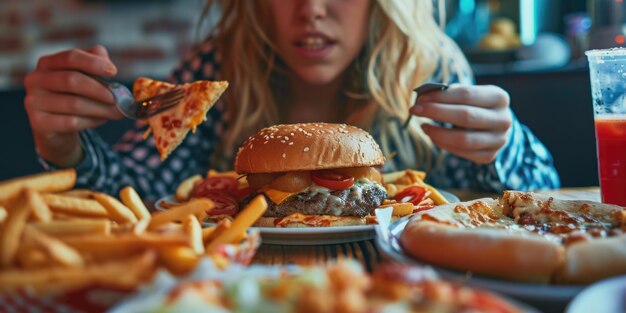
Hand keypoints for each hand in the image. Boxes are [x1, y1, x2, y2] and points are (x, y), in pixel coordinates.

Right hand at [24, 45, 122, 166]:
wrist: (57, 127)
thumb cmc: (75, 95)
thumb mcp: (86, 76)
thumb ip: (97, 63)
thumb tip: (109, 66)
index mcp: (47, 63)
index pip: (70, 57)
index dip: (93, 63)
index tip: (114, 72)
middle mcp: (36, 80)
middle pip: (71, 80)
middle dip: (100, 90)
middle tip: (118, 99)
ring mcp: (34, 101)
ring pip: (74, 104)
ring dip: (101, 109)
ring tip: (117, 112)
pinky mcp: (39, 123)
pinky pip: (71, 122)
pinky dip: (91, 121)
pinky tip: (101, 119)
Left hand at [409, 84, 511, 163]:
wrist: (495, 126)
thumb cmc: (476, 105)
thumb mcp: (468, 94)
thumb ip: (448, 93)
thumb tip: (422, 97)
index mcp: (499, 98)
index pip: (466, 95)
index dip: (440, 96)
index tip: (420, 98)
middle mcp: (503, 120)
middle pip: (466, 116)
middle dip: (436, 112)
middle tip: (414, 110)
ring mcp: (498, 140)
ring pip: (463, 139)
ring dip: (437, 133)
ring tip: (423, 126)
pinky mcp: (489, 156)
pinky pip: (461, 153)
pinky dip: (443, 145)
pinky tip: (433, 136)